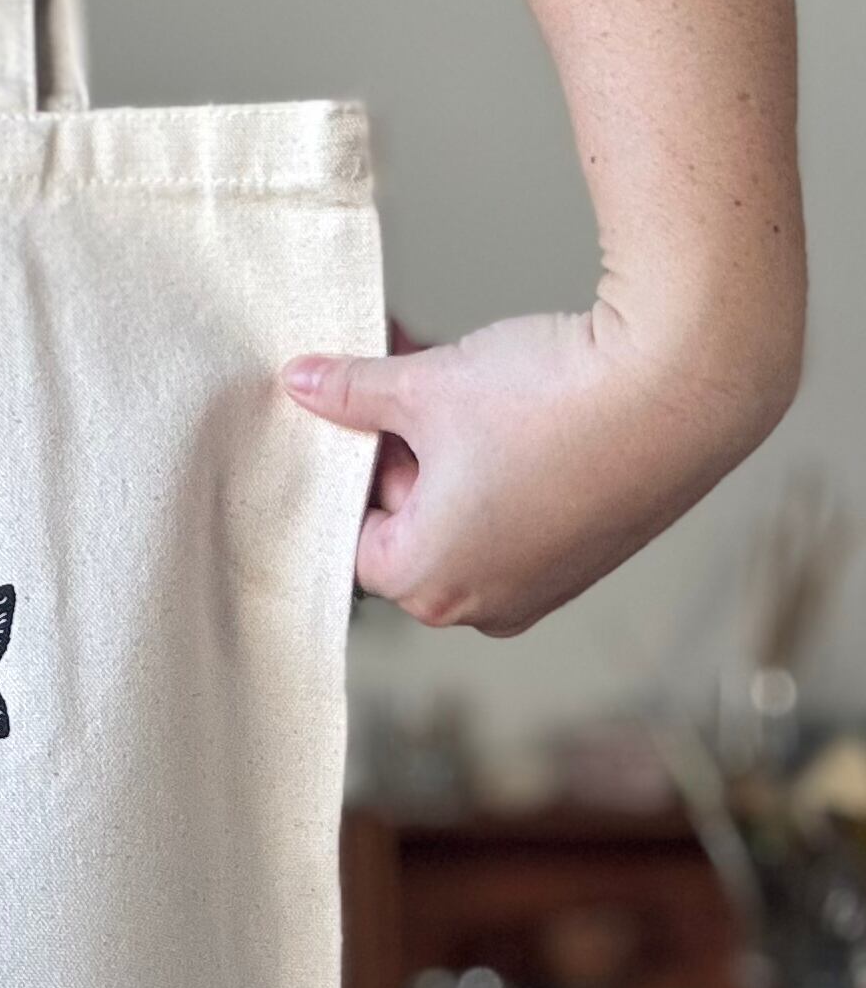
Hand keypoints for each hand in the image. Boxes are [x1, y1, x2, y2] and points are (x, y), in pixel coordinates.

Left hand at [283, 308, 791, 635]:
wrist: (686, 384)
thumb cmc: (552, 399)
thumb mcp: (423, 386)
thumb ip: (351, 391)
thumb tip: (301, 381)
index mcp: (429, 585)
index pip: (353, 536)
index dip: (354, 468)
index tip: (361, 417)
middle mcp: (486, 606)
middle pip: (406, 530)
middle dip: (397, 455)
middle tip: (400, 390)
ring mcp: (543, 585)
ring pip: (462, 518)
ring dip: (445, 451)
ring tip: (447, 382)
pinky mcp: (589, 555)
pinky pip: (517, 517)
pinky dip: (497, 466)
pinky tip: (502, 404)